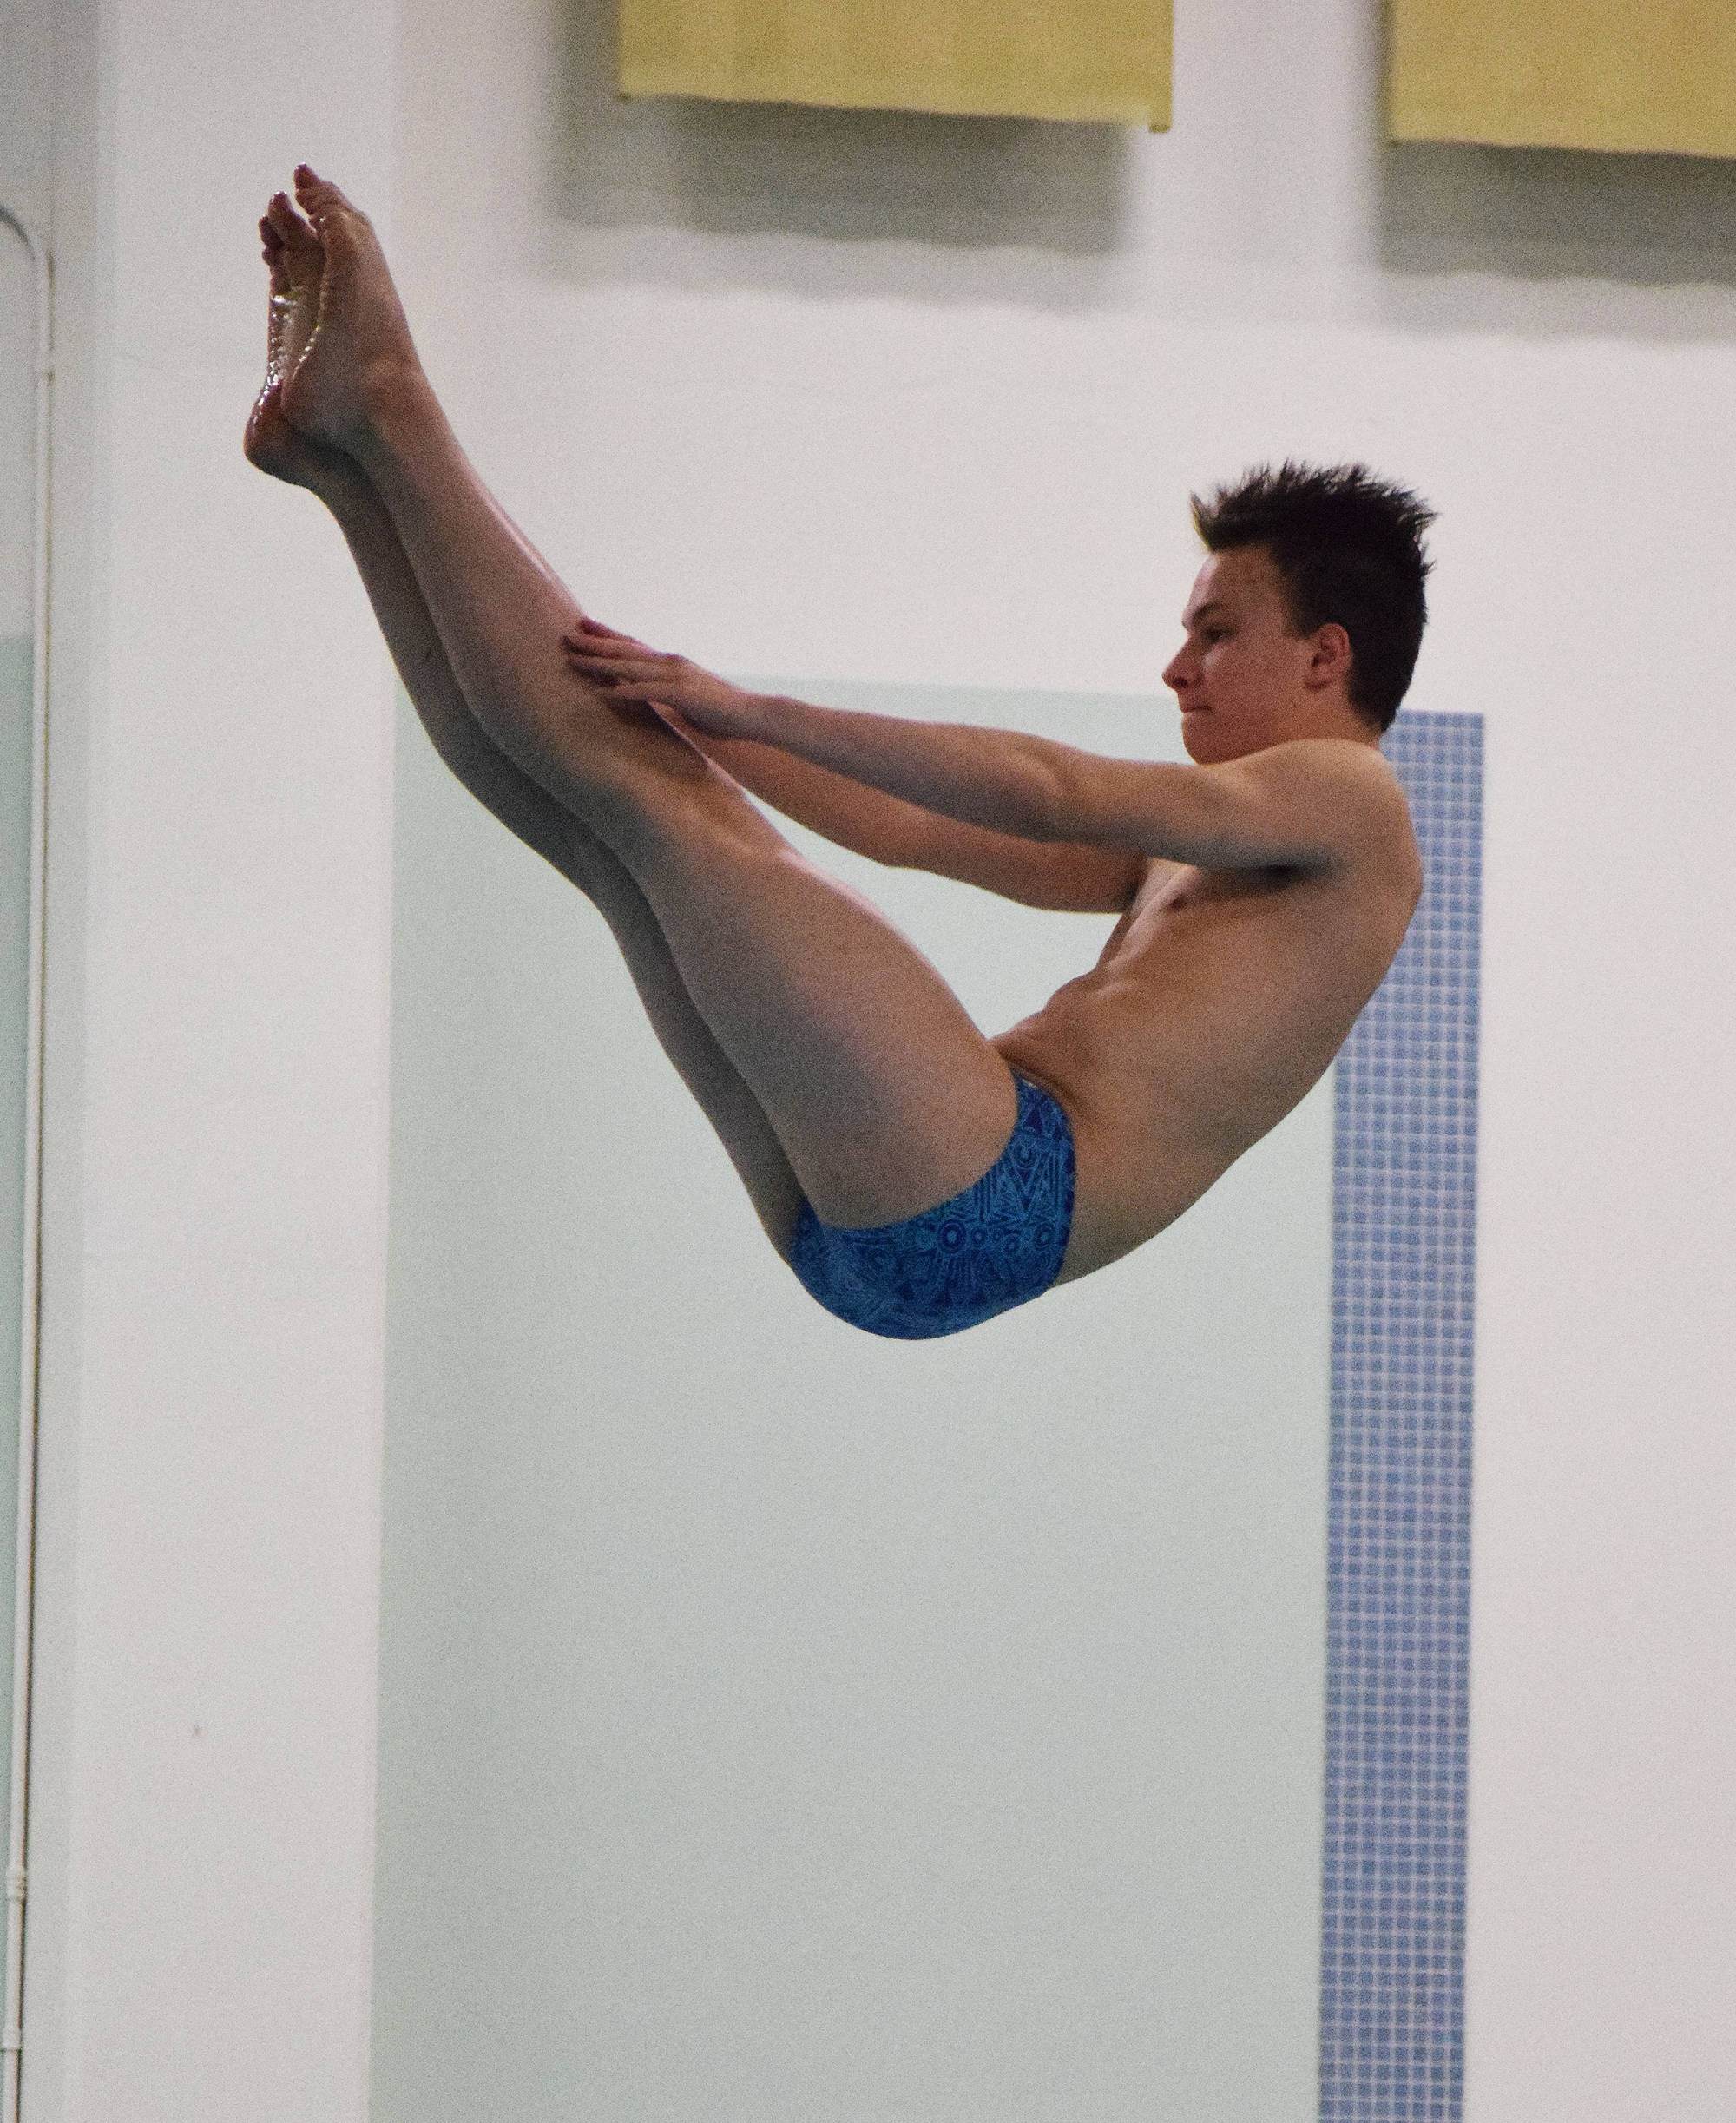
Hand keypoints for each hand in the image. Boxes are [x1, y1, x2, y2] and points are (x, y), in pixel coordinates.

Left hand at [562, 618, 764, 739]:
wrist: (755, 714)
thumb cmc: (725, 712)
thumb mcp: (690, 699)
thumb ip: (669, 695)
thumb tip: (653, 699)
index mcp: (672, 663)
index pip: (634, 645)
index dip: (608, 635)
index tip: (584, 627)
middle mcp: (671, 663)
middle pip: (625, 650)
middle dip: (594, 642)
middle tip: (566, 634)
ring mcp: (676, 677)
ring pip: (629, 666)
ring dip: (599, 663)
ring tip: (572, 659)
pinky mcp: (681, 695)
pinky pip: (645, 692)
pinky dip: (622, 692)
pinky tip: (601, 694)